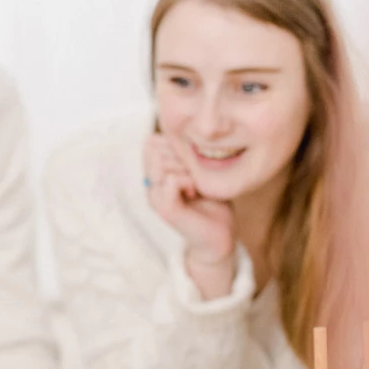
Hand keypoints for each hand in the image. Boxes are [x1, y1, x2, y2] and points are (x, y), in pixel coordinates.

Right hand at [144, 134, 237, 295]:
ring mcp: (154, 197)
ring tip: (195, 184)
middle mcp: (149, 184)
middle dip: (181, 156)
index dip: (173, 145)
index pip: (151, 143)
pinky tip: (195, 192)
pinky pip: (171, 180)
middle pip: (156, 150)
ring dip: (186, 169)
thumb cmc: (211, 201)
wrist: (219, 235)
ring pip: (163, 163)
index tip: (191, 163)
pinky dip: (188, 181)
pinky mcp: (164, 209)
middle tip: (195, 175)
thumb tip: (181, 132)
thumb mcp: (198, 170)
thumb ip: (185, 154)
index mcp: (154, 174)